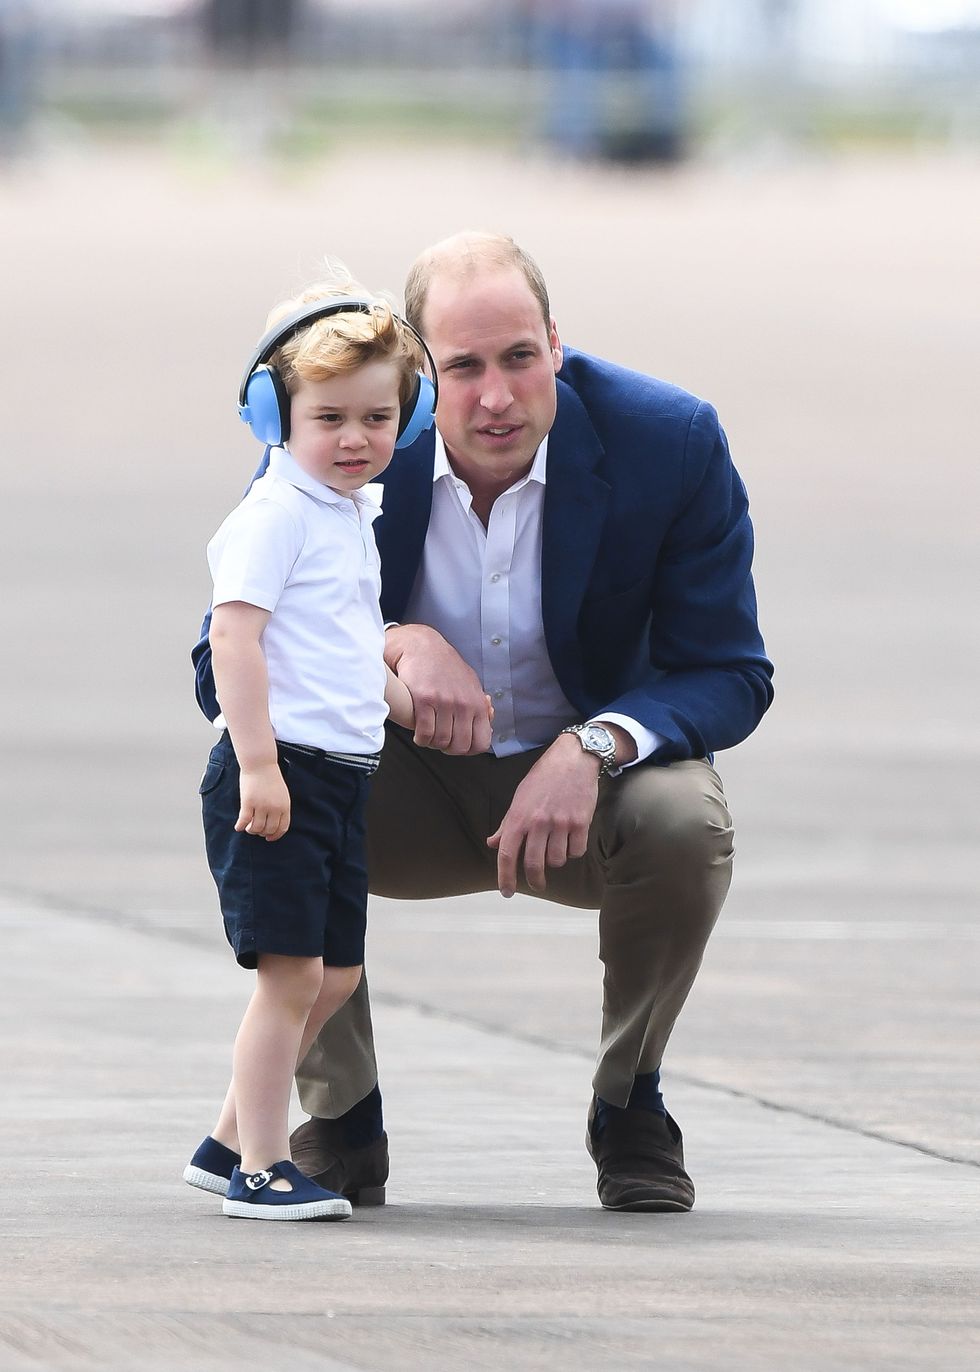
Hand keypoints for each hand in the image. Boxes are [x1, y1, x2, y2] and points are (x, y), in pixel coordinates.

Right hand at [236, 763, 289, 841]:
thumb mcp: (282, 794)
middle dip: (262, 833)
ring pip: (256, 828)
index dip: (275, 836)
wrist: (260, 764)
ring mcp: (261, 806)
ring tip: (248, 827)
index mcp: (285, 806)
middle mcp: (274, 808)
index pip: (282, 828)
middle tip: (257, 830)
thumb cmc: (270, 777)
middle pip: (269, 830)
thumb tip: (274, 823)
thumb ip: (280, 808)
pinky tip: (238, 827)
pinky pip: (244, 820)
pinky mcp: (248, 802)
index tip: (269, 838)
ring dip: (251, 830)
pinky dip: (240, 826)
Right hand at [385, 624, 492, 754]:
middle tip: (440, 741)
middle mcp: (463, 704)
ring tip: (429, 735)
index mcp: (478, 703)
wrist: (422, 646)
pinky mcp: (423, 700)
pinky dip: (420, 738)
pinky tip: (419, 732)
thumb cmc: (445, 666)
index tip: (458, 744)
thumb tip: (489, 723)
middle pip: (459, 746)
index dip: (468, 749)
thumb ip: (479, 705)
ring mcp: (444, 702)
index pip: (481, 742)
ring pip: (440, 742)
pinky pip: (424, 733)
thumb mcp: (470, 684)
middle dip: (448, 749)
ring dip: (433, 743)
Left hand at [487, 734, 599, 897]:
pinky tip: (571, 839)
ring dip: (555, 860)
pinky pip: (576, 852)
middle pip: (533, 864)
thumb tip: (492, 843)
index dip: (505, 877)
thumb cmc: (543, 777)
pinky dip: (573, 851)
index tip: (507, 891)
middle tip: (536, 884)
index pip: (507, 854)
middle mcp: (538, 822)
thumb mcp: (519, 797)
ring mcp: (561, 823)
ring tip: (556, 847)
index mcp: (519, 816)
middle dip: (534, 879)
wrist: (573, 758)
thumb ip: (507, 823)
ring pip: (556, 860)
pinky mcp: (581, 823)